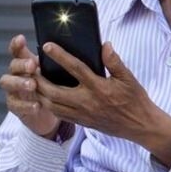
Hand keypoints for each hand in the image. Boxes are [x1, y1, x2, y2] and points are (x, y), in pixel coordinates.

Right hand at [0, 34, 61, 137]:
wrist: (53, 110)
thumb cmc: (56, 85)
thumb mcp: (58, 72)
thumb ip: (60, 62)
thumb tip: (78, 49)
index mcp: (26, 62)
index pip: (18, 50)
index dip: (16, 44)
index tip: (21, 38)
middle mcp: (16, 73)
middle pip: (13, 65)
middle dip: (22, 64)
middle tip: (32, 65)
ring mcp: (12, 89)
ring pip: (7, 82)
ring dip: (20, 83)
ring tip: (32, 84)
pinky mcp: (14, 105)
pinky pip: (15, 104)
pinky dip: (25, 105)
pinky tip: (36, 105)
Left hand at [33, 42, 170, 162]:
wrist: (139, 126)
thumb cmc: (135, 100)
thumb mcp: (129, 78)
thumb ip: (115, 61)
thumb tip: (105, 45)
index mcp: (99, 87)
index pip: (75, 68)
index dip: (60, 56)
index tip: (47, 45)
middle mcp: (87, 101)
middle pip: (54, 90)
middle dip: (38, 79)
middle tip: (30, 67)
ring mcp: (82, 114)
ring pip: (52, 104)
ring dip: (39, 93)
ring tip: (33, 81)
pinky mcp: (81, 122)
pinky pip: (59, 114)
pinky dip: (48, 105)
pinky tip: (44, 96)